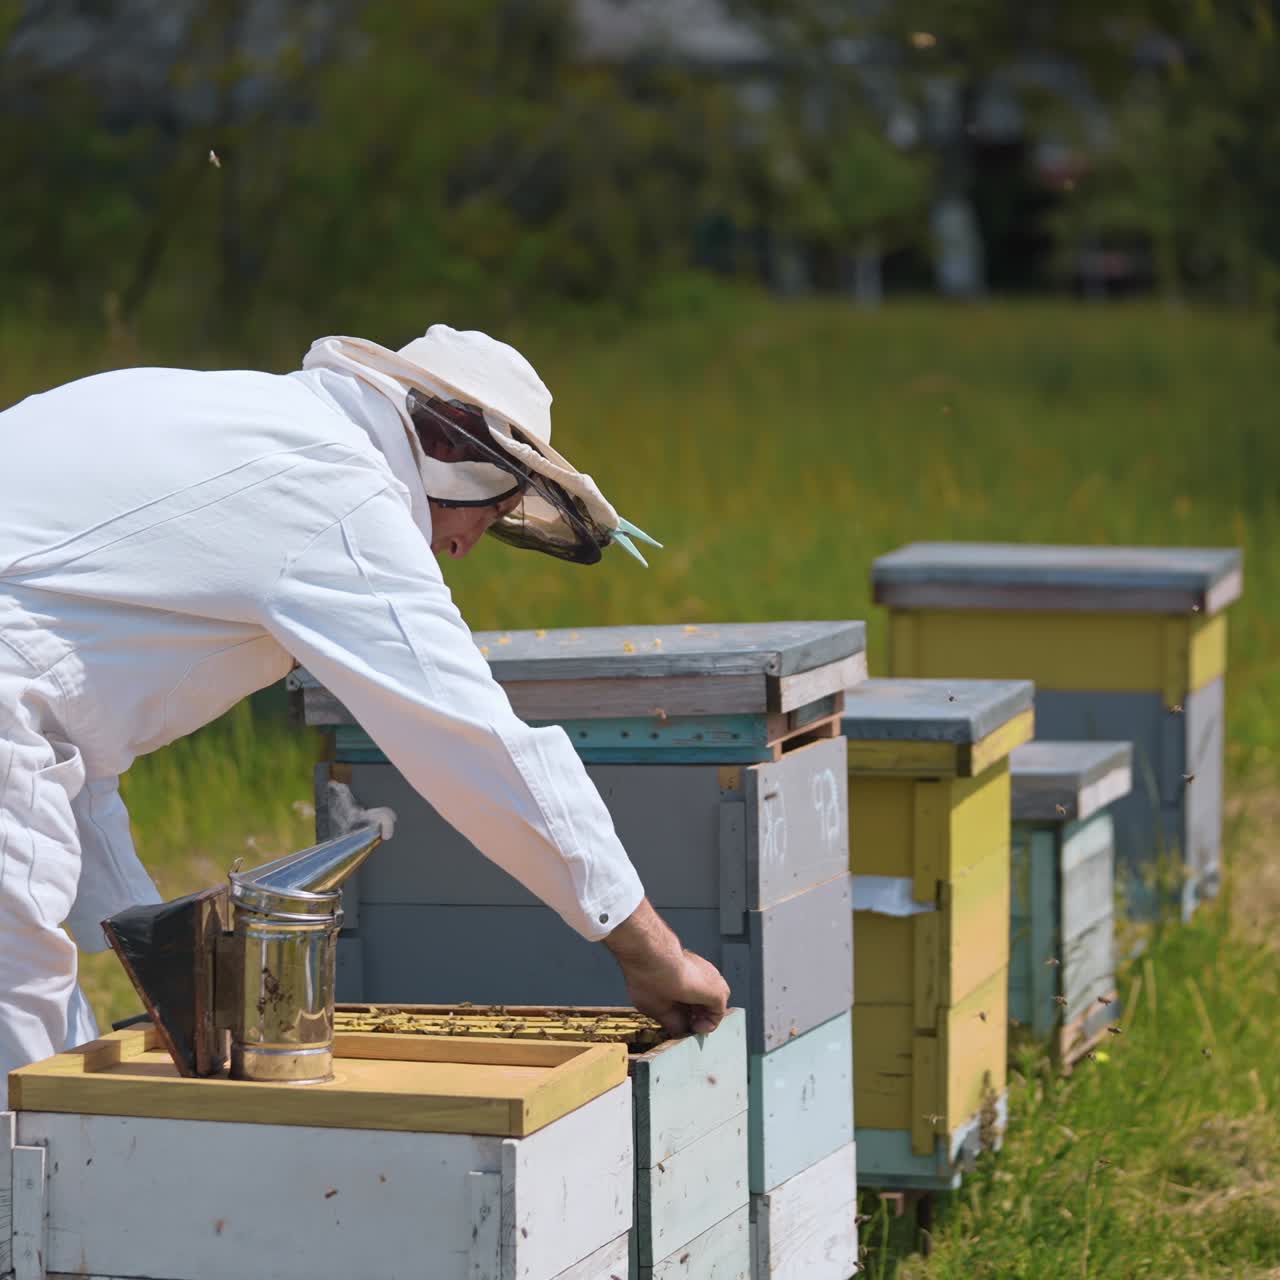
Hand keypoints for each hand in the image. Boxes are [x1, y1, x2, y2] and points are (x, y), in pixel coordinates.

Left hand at [603, 898, 729, 1036]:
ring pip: (706, 986)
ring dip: (695, 998)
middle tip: (686, 1020)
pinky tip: (670, 990)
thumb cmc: (655, 978)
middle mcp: (713, 976)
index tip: (691, 1029)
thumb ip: (675, 1024)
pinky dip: (689, 986)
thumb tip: (679, 1028)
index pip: (718, 1014)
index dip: (704, 1026)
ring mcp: (703, 964)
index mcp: (714, 992)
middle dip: (702, 1012)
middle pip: (715, 999)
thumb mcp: (661, 1011)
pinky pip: (697, 976)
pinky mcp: (691, 956)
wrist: (644, 948)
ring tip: (676, 1006)